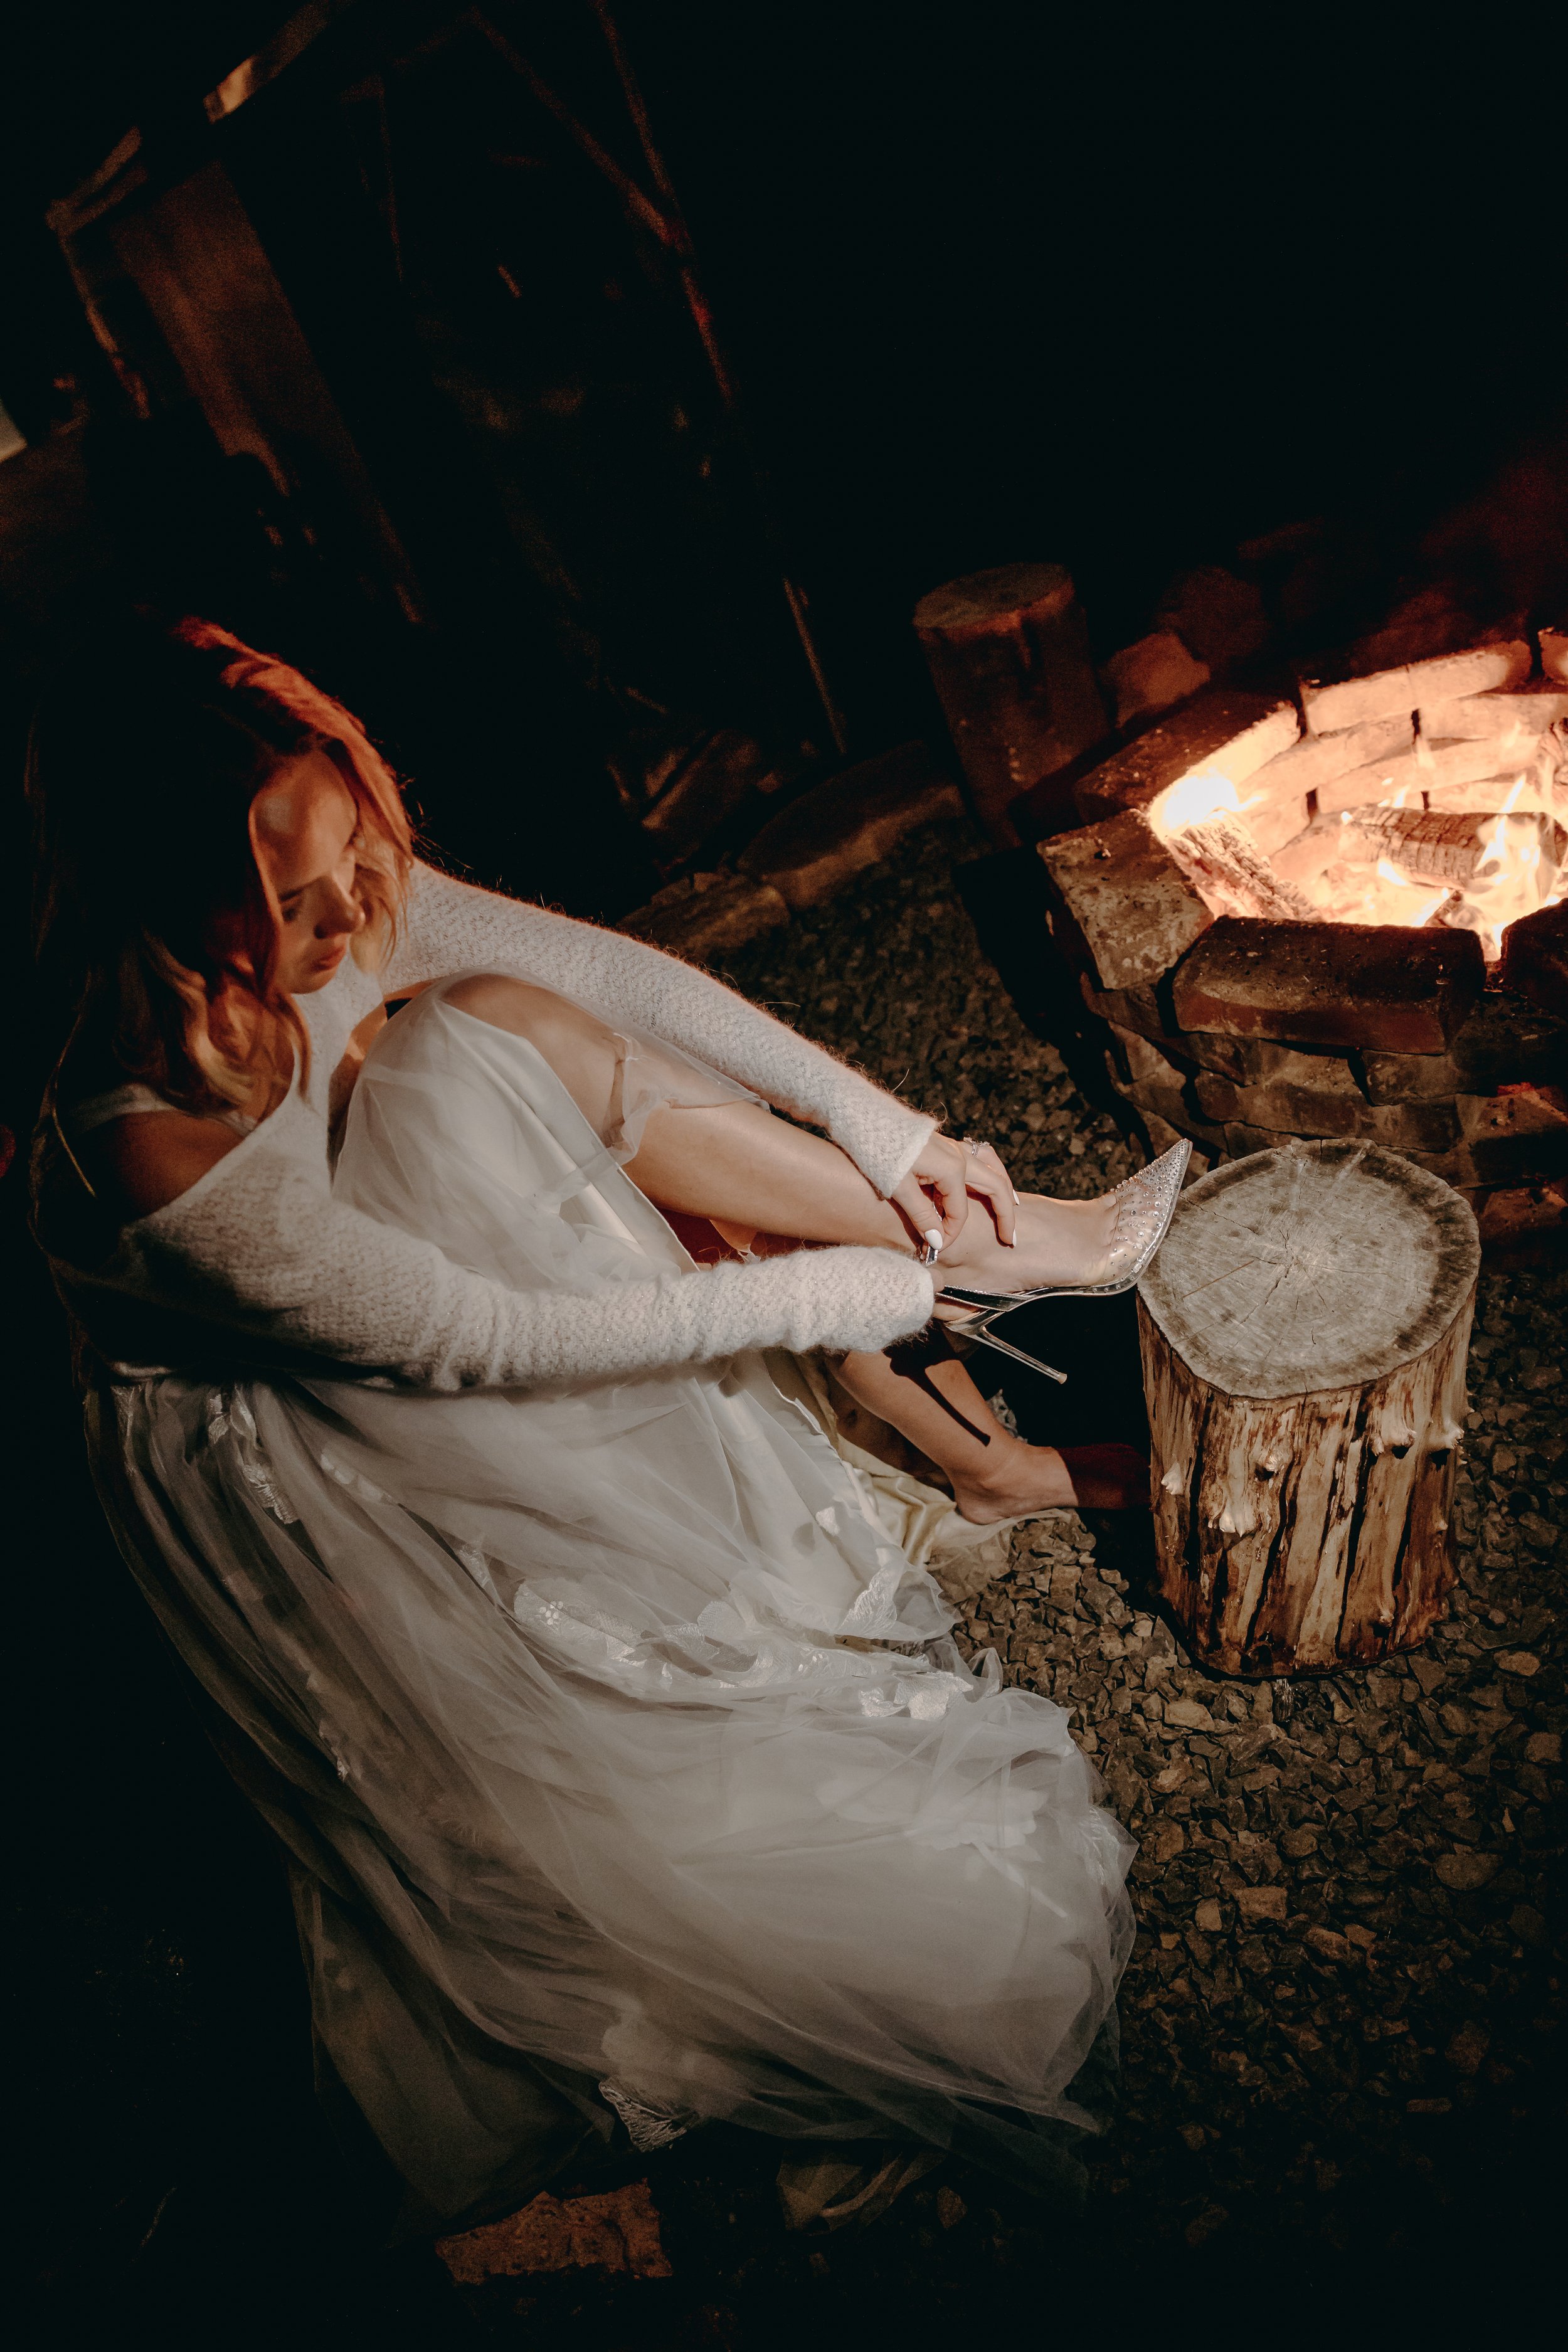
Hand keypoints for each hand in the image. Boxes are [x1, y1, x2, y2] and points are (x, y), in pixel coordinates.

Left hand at [890, 1134, 1017, 1255]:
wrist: (869, 1122)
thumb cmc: (881, 1153)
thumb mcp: (899, 1188)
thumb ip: (922, 1216)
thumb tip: (937, 1241)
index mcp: (952, 1169)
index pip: (959, 1212)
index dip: (950, 1234)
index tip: (935, 1249)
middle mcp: (961, 1156)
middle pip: (995, 1187)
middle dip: (1005, 1214)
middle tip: (1009, 1239)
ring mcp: (955, 1148)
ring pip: (992, 1168)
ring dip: (1003, 1188)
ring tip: (1013, 1206)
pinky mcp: (946, 1145)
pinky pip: (979, 1159)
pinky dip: (988, 1174)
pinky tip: (986, 1182)